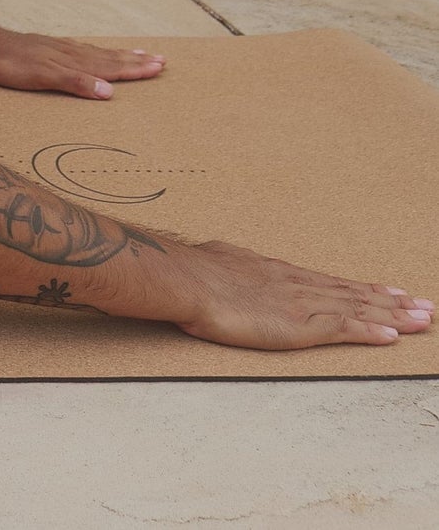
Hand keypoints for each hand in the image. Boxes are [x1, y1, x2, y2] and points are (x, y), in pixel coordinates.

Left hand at [0, 26, 165, 99]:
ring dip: (119, 54)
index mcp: (73, 60)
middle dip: (135, 60)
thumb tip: (109, 92)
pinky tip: (93, 51)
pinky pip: (79, 49)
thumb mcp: (43, 77)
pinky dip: (94, 51)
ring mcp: (58, 48)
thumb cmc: (10, 65)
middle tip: (161, 59)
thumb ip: (75, 82)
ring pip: (96, 52)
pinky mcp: (45, 48)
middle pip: (109, 57)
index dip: (135, 68)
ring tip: (138, 52)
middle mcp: (69, 52)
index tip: (159, 67)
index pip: (111, 66)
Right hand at [170, 241, 431, 349]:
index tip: (388, 288)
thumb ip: (228, 271)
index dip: (361, 287)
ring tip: (422, 318)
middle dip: (391, 300)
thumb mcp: (214, 264)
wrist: (185, 280)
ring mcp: (300, 303)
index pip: (329, 281)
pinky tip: (393, 335)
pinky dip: (370, 331)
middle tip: (423, 304)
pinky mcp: (300, 325)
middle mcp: (295, 284)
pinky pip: (344, 328)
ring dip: (393, 314)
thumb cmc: (191, 274)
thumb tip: (219, 268)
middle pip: (353, 292)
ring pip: (357, 308)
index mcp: (274, 272)